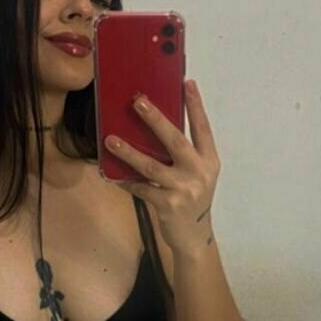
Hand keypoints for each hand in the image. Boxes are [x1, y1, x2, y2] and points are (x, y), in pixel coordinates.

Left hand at [104, 79, 220, 256]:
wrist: (194, 238)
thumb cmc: (192, 200)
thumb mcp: (197, 176)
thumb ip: (183, 155)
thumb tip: (155, 128)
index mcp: (209, 162)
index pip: (202, 128)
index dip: (196, 105)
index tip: (187, 82)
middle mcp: (199, 173)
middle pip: (175, 141)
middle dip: (156, 120)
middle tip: (139, 102)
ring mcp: (184, 190)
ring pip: (151, 166)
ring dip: (128, 152)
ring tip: (110, 140)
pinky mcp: (169, 205)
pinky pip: (141, 188)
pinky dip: (125, 181)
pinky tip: (111, 174)